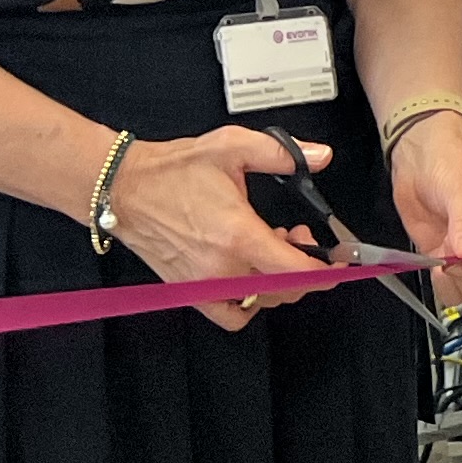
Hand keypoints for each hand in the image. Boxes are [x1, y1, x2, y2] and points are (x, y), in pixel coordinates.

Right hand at [104, 127, 339, 328]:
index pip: (296, 270)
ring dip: (277, 280)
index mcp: (238, 234)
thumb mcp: (232, 147)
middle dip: (303, 266)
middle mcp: (222, 267)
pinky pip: (230, 315)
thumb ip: (282, 154)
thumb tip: (322, 155)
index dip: (325, 270)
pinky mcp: (188, 291)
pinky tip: (250, 277)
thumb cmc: (173, 170)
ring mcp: (204, 284)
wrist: (123, 188)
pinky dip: (248, 304)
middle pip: (284, 289)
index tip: (338, 261)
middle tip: (298, 235)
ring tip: (270, 247)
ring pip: (261, 302)